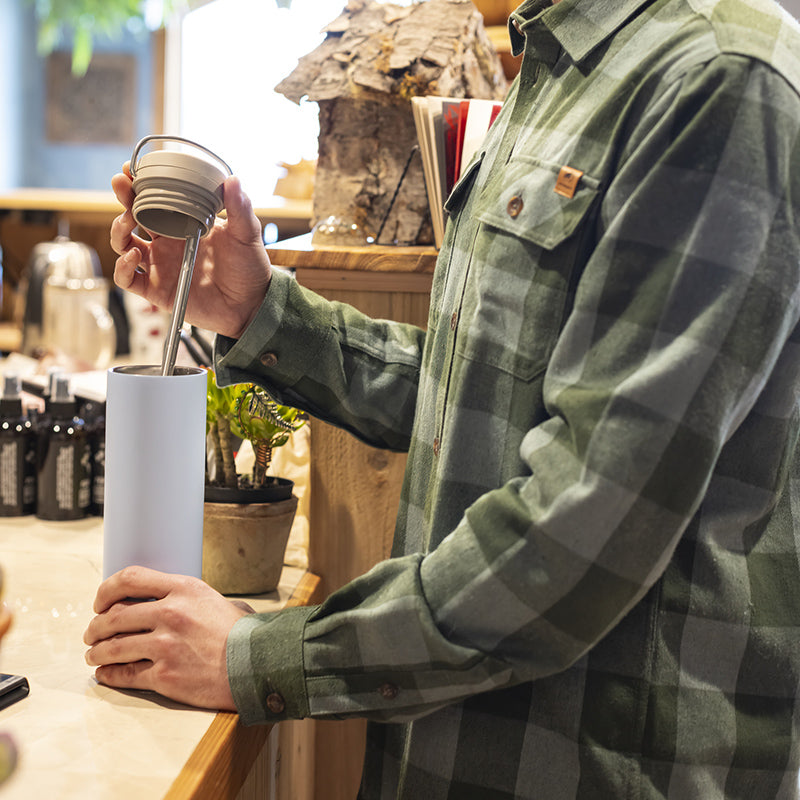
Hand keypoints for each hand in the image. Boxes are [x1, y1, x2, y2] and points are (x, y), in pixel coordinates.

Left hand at [83, 566, 251, 709]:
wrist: (258, 664)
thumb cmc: (242, 634)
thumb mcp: (217, 600)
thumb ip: (189, 598)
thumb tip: (166, 600)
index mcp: (184, 588)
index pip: (130, 578)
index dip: (106, 590)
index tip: (100, 601)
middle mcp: (171, 613)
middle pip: (114, 616)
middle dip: (95, 627)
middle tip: (92, 633)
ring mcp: (166, 646)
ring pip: (113, 647)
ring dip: (97, 652)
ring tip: (94, 654)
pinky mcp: (164, 676)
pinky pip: (124, 675)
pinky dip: (109, 675)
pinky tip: (106, 673)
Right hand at [110, 166, 270, 339]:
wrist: (251, 304)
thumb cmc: (248, 268)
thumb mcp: (246, 234)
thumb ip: (239, 208)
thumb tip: (232, 180)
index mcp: (184, 224)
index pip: (154, 200)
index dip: (140, 184)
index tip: (132, 170)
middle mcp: (167, 243)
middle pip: (133, 216)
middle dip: (124, 199)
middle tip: (123, 186)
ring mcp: (159, 265)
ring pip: (123, 244)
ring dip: (118, 230)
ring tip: (128, 221)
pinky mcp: (156, 290)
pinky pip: (127, 279)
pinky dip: (122, 266)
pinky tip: (135, 255)